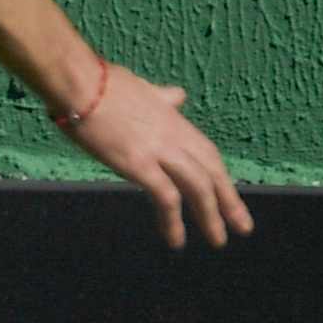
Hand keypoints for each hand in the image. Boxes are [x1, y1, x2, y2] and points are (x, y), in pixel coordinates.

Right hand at [57, 61, 250, 251]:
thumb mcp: (140, 88)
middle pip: (212, 172)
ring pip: (198, 187)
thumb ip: (160, 97)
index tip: (229, 196)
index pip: (206, 153)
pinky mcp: (139, 163)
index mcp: (174, 120)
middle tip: (243, 227)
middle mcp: (174, 136)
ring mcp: (159, 150)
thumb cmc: (100, 83)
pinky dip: (174, 221)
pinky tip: (176, 240)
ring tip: (218, 240)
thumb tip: (176, 95)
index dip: (220, 176)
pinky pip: (165, 197)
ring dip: (211, 216)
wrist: (79, 82)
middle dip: (230, 201)